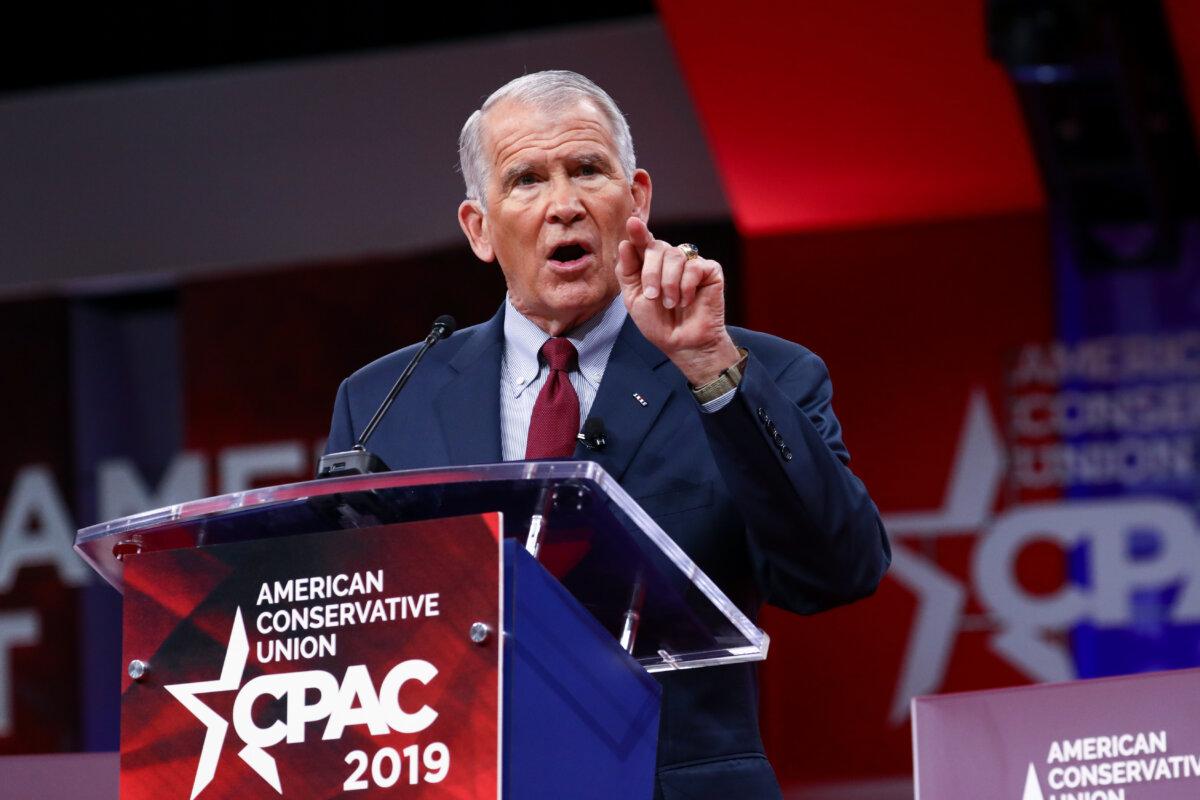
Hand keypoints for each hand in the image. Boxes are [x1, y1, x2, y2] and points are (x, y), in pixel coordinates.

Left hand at [616, 217, 740, 384]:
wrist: (682, 343)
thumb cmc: (658, 323)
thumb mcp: (633, 299)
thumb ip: (628, 271)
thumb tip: (625, 243)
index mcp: (649, 263)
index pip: (642, 241)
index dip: (638, 231)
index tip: (633, 222)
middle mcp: (670, 259)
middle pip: (657, 246)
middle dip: (651, 273)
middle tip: (653, 297)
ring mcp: (690, 263)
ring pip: (676, 255)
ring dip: (669, 283)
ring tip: (670, 304)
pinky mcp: (710, 270)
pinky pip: (695, 266)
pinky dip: (686, 286)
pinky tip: (687, 301)